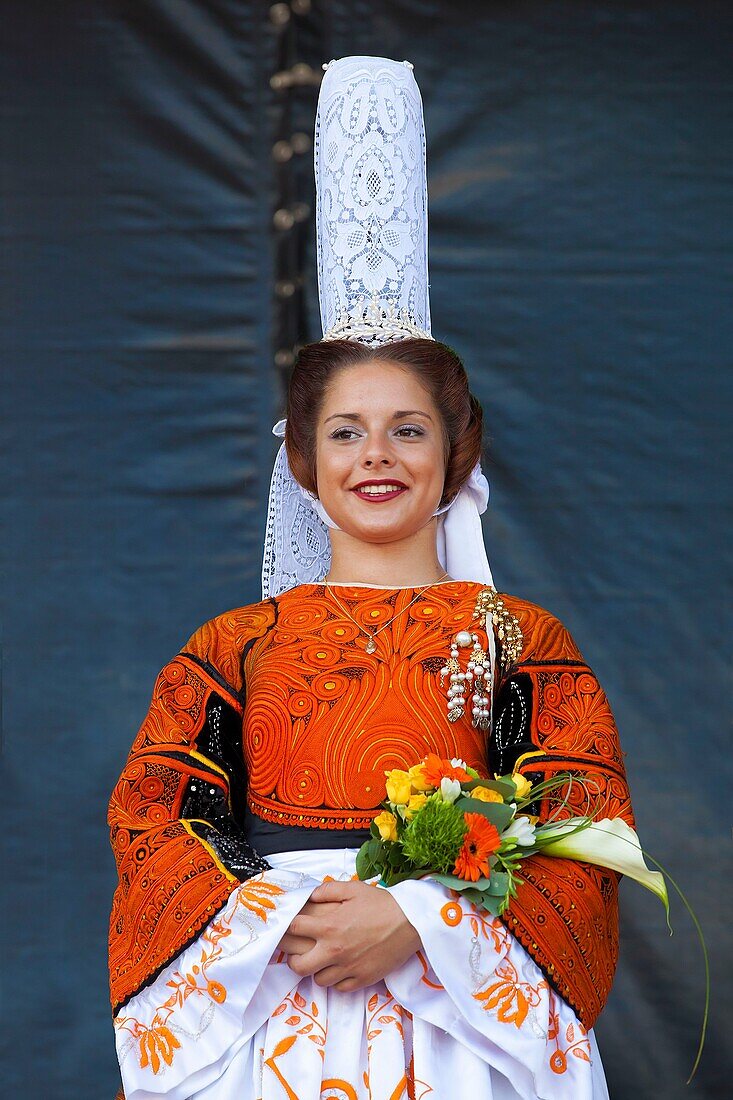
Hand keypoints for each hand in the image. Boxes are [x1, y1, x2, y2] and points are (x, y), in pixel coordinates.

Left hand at [278, 880, 421, 991]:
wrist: (411, 922)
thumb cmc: (382, 903)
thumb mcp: (353, 889)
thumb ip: (328, 890)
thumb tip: (312, 895)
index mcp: (329, 926)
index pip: (294, 930)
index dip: (287, 927)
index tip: (289, 927)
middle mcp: (334, 950)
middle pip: (298, 966)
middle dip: (294, 959)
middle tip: (300, 952)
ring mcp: (348, 968)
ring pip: (318, 980)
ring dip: (317, 970)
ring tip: (323, 960)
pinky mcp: (362, 980)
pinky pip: (339, 988)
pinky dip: (337, 980)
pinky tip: (342, 968)